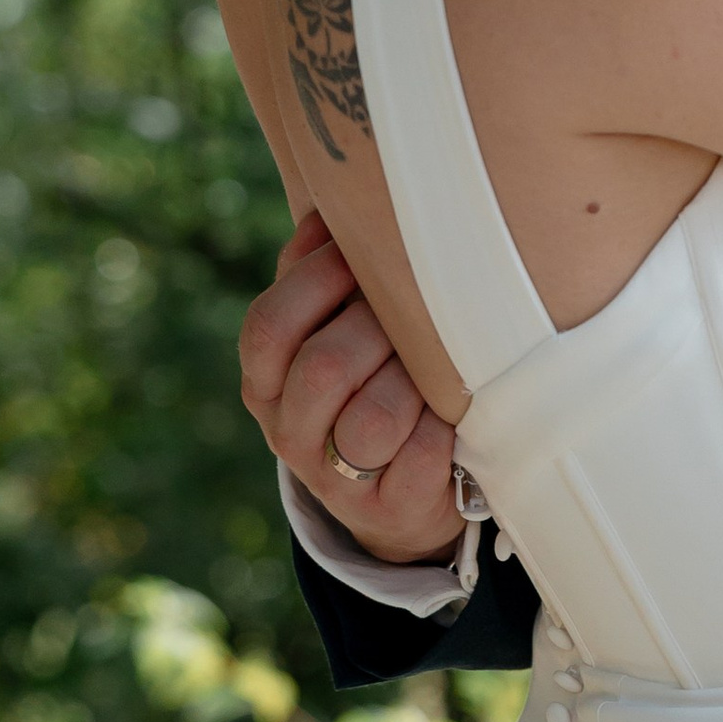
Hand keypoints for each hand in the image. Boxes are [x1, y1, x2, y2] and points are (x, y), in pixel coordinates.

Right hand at [238, 209, 461, 566]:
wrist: (403, 494)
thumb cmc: (374, 385)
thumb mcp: (334, 332)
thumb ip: (318, 277)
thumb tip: (328, 210)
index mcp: (265, 384)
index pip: (268, 327)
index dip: (315, 282)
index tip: (361, 256)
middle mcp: (289, 435)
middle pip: (323, 368)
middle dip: (381, 329)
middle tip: (420, 312)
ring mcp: (336, 482)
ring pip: (372, 421)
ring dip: (415, 382)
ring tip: (438, 366)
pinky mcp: (391, 511)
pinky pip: (423, 458)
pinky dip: (446, 429)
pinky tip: (457, 414)